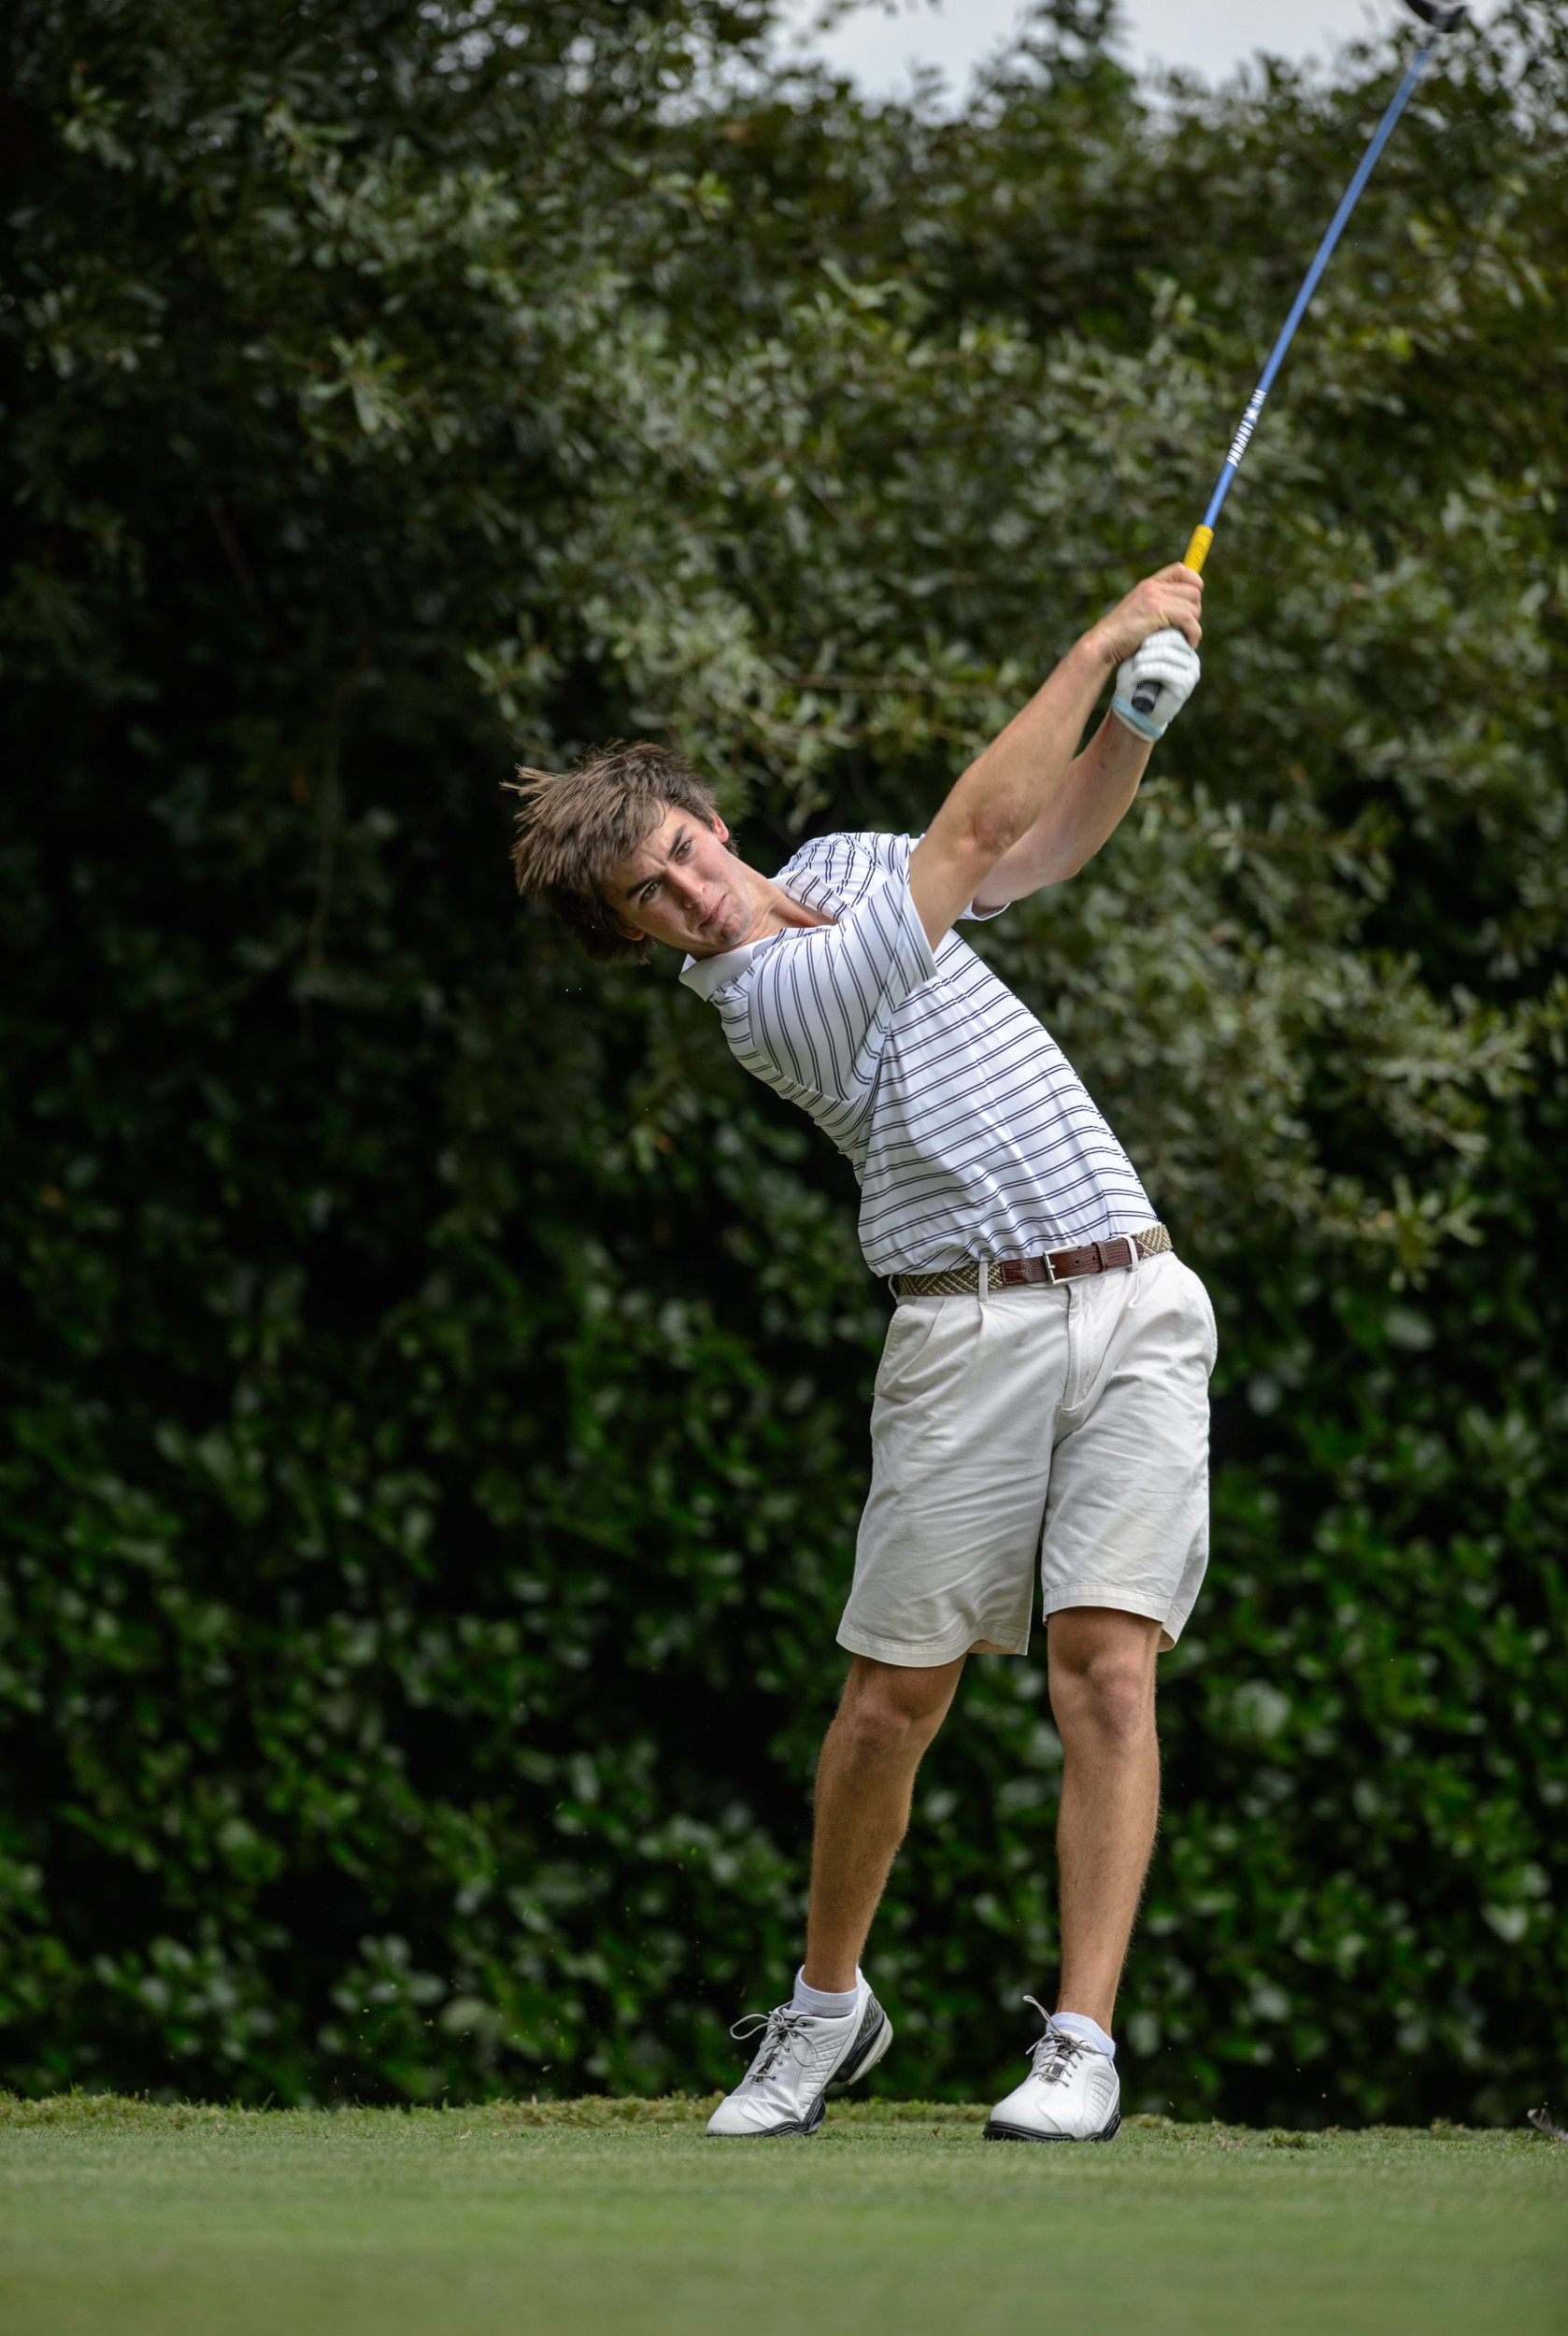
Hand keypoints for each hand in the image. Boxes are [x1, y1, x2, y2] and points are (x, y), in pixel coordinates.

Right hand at [1088, 562, 1202, 668]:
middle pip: (1193, 592)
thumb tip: (1188, 612)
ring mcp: (1154, 598)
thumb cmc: (1122, 636)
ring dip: (1193, 626)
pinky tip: (1188, 642)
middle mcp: (1152, 587)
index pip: (1181, 570)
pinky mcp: (1156, 612)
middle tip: (1185, 629)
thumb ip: (1159, 607)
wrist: (1104, 644)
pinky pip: (1188, 619)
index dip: (1194, 582)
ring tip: (1185, 638)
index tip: (1193, 602)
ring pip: (1193, 607)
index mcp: (1149, 584)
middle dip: (1194, 612)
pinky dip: (1193, 633)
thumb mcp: (1140, 613)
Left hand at [1110, 628, 1200, 741]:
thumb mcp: (1139, 653)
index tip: (1136, 647)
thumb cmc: (1133, 680)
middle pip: (1170, 637)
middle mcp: (1191, 657)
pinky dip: (1144, 671)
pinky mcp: (1184, 684)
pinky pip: (1163, 669)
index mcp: (1183, 647)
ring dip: (1143, 660)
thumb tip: (1156, 619)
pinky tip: (1135, 677)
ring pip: (1165, 652)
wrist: (1133, 710)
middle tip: (1134, 659)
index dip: (1151, 634)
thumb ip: (1149, 637)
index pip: (1173, 627)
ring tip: (1133, 670)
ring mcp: (1191, 671)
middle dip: (1147, 646)